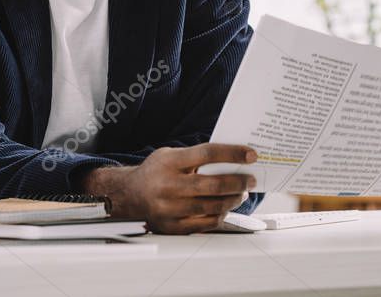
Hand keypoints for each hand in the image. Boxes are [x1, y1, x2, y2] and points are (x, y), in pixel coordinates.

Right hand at [80, 143, 256, 233]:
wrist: (129, 195)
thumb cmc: (156, 172)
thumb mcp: (171, 155)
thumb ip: (197, 155)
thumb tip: (233, 158)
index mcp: (170, 162)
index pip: (208, 154)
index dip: (233, 154)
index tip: (251, 155)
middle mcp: (168, 185)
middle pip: (214, 184)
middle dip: (239, 181)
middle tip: (250, 179)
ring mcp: (169, 208)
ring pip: (212, 206)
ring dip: (233, 200)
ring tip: (241, 194)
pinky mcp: (172, 226)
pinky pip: (205, 223)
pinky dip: (220, 215)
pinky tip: (226, 208)